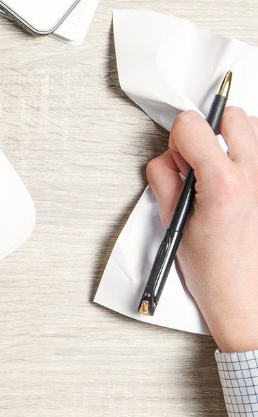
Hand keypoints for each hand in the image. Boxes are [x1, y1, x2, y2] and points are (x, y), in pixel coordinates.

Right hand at [146, 107, 257, 352]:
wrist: (249, 300)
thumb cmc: (216, 273)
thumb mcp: (174, 224)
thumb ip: (166, 181)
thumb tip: (169, 160)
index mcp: (222, 184)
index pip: (193, 125)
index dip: (177, 138)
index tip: (177, 156)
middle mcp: (255, 176)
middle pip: (232, 116)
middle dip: (210, 132)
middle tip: (200, 162)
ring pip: (255, 129)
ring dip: (236, 142)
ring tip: (224, 174)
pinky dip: (251, 161)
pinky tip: (243, 185)